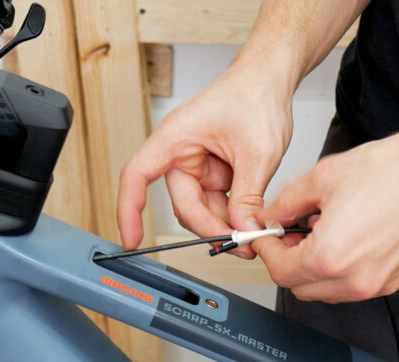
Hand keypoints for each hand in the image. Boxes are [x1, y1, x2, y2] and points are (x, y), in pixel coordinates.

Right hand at [117, 64, 293, 257]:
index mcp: (176, 137)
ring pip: (201, 208)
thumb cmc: (256, 96)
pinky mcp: (213, 171)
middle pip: (183, 203)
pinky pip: (215, 201)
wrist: (270, 80)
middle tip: (238, 245)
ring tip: (250, 233)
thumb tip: (243, 231)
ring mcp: (197, 163)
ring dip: (223, 223)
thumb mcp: (258, 152)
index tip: (132, 239)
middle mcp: (181, 152)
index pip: (138, 175)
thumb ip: (248, 196)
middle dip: (210, 227)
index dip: (129, 209)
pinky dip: (231, 213)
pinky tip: (249, 219)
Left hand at [253, 125, 398, 302]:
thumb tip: (273, 217)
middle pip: (300, 287)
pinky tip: (342, 237)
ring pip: (326, 290)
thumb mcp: (323, 177)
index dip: (266, 251)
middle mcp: (356, 280)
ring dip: (311, 268)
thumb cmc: (398, 170)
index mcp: (331, 257)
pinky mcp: (395, 279)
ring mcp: (378, 283)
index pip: (280, 271)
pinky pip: (353, 285)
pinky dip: (338, 269)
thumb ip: (287, 203)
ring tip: (315, 231)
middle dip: (286, 261)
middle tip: (286, 234)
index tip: (264, 237)